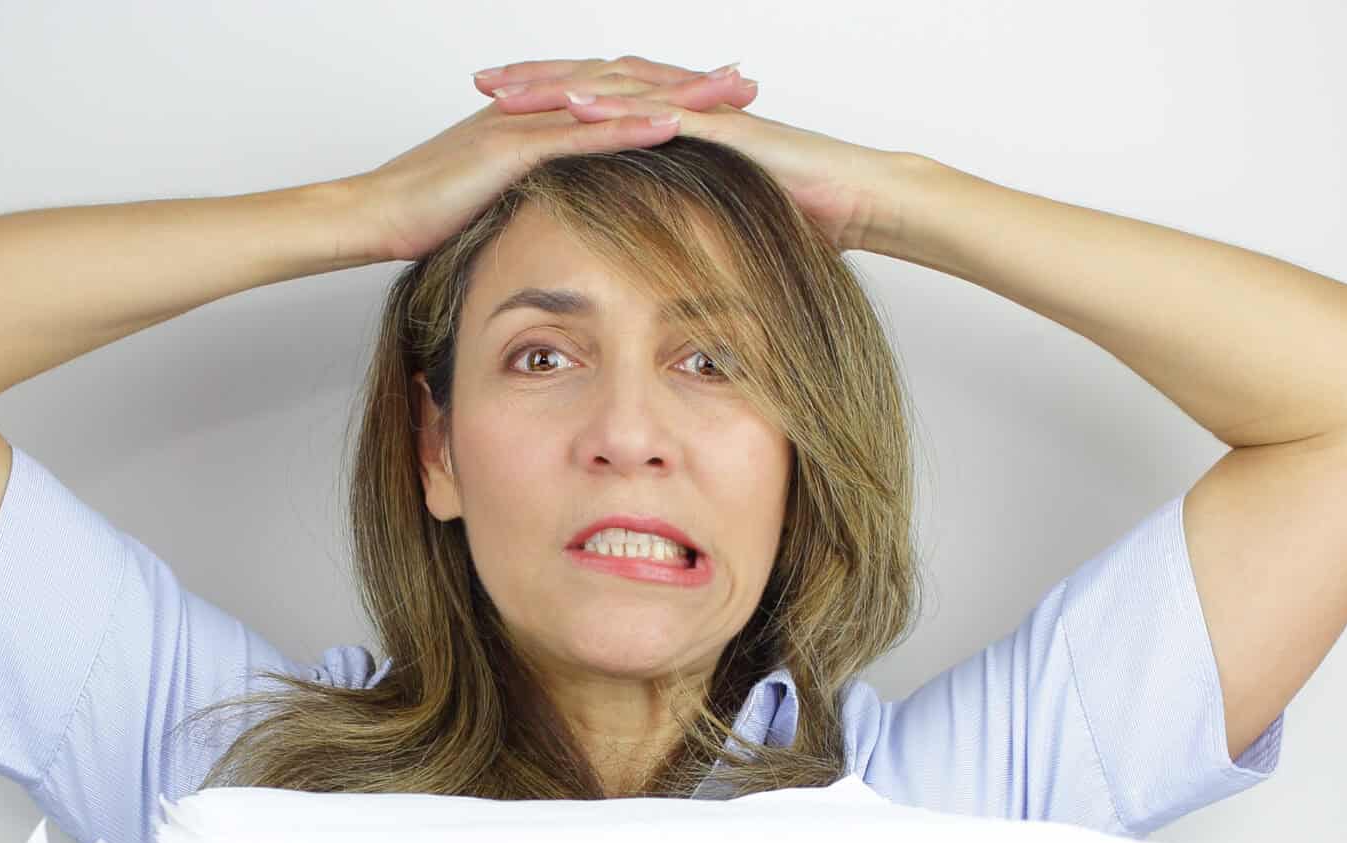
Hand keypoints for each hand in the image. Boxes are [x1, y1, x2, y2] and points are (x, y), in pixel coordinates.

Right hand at [344, 57, 756, 263]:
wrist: (368, 214)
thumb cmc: (421, 217)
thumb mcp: (492, 207)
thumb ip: (530, 200)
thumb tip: (566, 219)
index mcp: (536, 123)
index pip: (614, 101)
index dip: (667, 99)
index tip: (718, 102)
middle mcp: (536, 112)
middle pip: (626, 88)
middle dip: (689, 85)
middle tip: (746, 81)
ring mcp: (523, 124)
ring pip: (612, 102)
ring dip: (674, 97)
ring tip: (729, 95)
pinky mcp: (508, 148)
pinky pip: (578, 135)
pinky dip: (627, 128)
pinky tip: (671, 126)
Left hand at [472, 56, 907, 253]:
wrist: (863, 198)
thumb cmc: (809, 214)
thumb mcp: (730, 222)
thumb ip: (693, 226)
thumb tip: (666, 258)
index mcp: (680, 126)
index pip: (602, 104)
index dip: (551, 103)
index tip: (502, 109)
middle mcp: (685, 108)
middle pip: (596, 84)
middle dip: (537, 81)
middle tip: (483, 82)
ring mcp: (703, 113)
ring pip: (616, 88)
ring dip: (558, 85)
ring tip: (507, 88)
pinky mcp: (724, 126)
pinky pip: (658, 112)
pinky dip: (613, 107)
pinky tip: (571, 108)